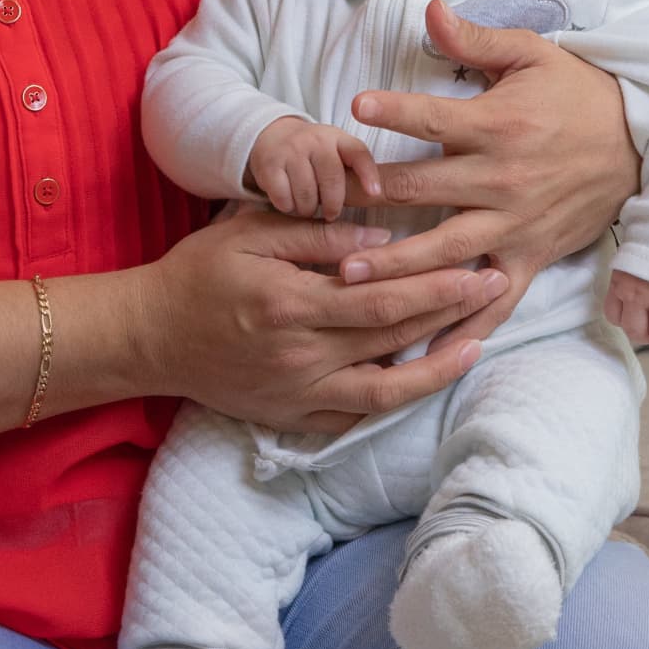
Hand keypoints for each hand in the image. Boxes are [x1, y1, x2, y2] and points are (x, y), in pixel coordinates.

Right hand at [129, 205, 502, 435]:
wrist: (148, 337)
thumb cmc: (198, 273)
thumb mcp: (248, 232)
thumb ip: (316, 235)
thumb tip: (383, 238)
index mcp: (291, 303)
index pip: (383, 296)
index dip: (437, 283)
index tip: (479, 263)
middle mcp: (300, 354)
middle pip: (395, 336)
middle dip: (453, 312)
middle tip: (499, 286)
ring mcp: (298, 392)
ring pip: (386, 387)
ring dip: (439, 365)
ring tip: (480, 341)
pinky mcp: (293, 416)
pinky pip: (356, 416)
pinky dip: (397, 399)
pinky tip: (429, 377)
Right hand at [246, 117, 382, 219]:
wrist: (271, 137)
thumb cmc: (312, 155)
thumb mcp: (336, 154)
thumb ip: (353, 172)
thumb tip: (375, 199)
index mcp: (337, 138)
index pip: (358, 153)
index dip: (368, 173)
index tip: (375, 193)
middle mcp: (315, 140)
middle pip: (332, 179)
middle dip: (334, 205)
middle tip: (331, 214)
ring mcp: (290, 150)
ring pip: (307, 193)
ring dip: (308, 208)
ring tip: (307, 206)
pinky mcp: (269, 163)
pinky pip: (283, 197)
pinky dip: (287, 206)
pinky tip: (288, 202)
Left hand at [341, 0, 640, 349]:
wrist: (644, 146)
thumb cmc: (581, 95)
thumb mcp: (534, 55)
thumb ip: (476, 38)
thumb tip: (428, 9)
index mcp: (500, 126)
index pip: (434, 120)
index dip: (393, 111)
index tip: (354, 107)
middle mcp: (503, 180)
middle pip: (424, 192)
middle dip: (371, 200)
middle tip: (319, 211)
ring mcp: (516, 225)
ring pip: (446, 251)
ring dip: (395, 264)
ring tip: (346, 276)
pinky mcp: (530, 257)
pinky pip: (493, 299)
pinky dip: (460, 321)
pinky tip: (420, 341)